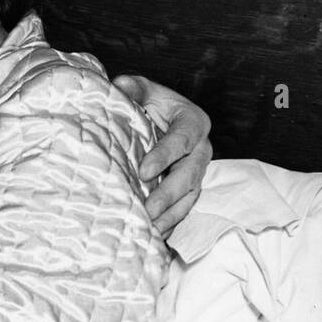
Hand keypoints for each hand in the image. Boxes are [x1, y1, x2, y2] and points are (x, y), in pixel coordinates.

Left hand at [113, 74, 212, 233]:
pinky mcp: (188, 187)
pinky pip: (184, 207)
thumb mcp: (141, 89)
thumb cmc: (148, 101)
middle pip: (190, 174)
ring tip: (149, 228)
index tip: (143, 171)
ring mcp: (196, 170)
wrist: (156, 116)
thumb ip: (133, 88)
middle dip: (168, 194)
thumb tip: (121, 86)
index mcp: (193, 121)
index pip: (181, 139)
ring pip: (190, 195)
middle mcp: (201, 148)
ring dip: (171, 214)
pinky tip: (153, 234)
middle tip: (147, 209)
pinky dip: (170, 221)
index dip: (164, 155)